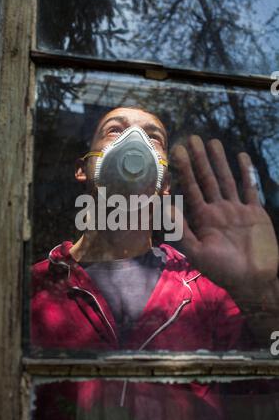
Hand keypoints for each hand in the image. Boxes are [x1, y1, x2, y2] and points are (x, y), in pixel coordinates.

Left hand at [171, 135, 277, 302]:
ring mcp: (237, 209)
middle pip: (207, 179)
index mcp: (203, 218)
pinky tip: (240, 156)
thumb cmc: (223, 270)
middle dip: (199, 159)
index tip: (176, 152)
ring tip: (212, 141)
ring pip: (226, 179)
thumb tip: (165, 207)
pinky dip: (246, 172)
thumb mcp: (198, 252)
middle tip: (191, 138)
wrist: (253, 280)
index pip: (191, 189)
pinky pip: (250, 187)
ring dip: (219, 161)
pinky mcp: (255, 212)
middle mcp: (218, 209)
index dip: (184, 170)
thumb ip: (182, 231)